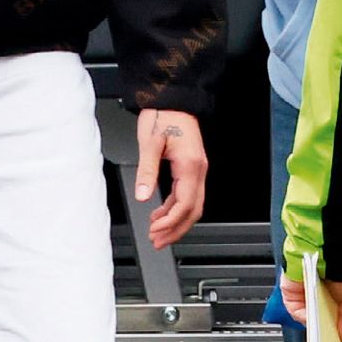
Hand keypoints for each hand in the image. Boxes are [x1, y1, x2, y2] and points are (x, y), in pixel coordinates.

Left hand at [133, 107, 208, 250]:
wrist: (173, 99)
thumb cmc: (163, 115)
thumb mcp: (149, 143)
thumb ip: (146, 171)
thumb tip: (142, 196)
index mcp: (190, 166)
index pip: (185, 204)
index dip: (171, 223)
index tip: (155, 232)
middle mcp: (199, 169)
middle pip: (193, 210)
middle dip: (176, 229)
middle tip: (157, 242)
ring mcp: (197, 169)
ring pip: (192, 205)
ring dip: (176, 221)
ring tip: (157, 233)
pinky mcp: (191, 167)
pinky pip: (187, 195)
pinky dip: (174, 208)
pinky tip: (160, 214)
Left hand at [277, 271, 341, 341]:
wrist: (331, 252)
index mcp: (337, 296)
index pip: (334, 319)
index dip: (336, 332)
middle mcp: (319, 296)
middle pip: (319, 320)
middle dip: (324, 333)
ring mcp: (304, 295)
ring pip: (306, 317)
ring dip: (313, 327)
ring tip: (322, 338)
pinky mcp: (291, 293)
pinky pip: (294, 310)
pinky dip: (303, 317)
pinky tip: (313, 323)